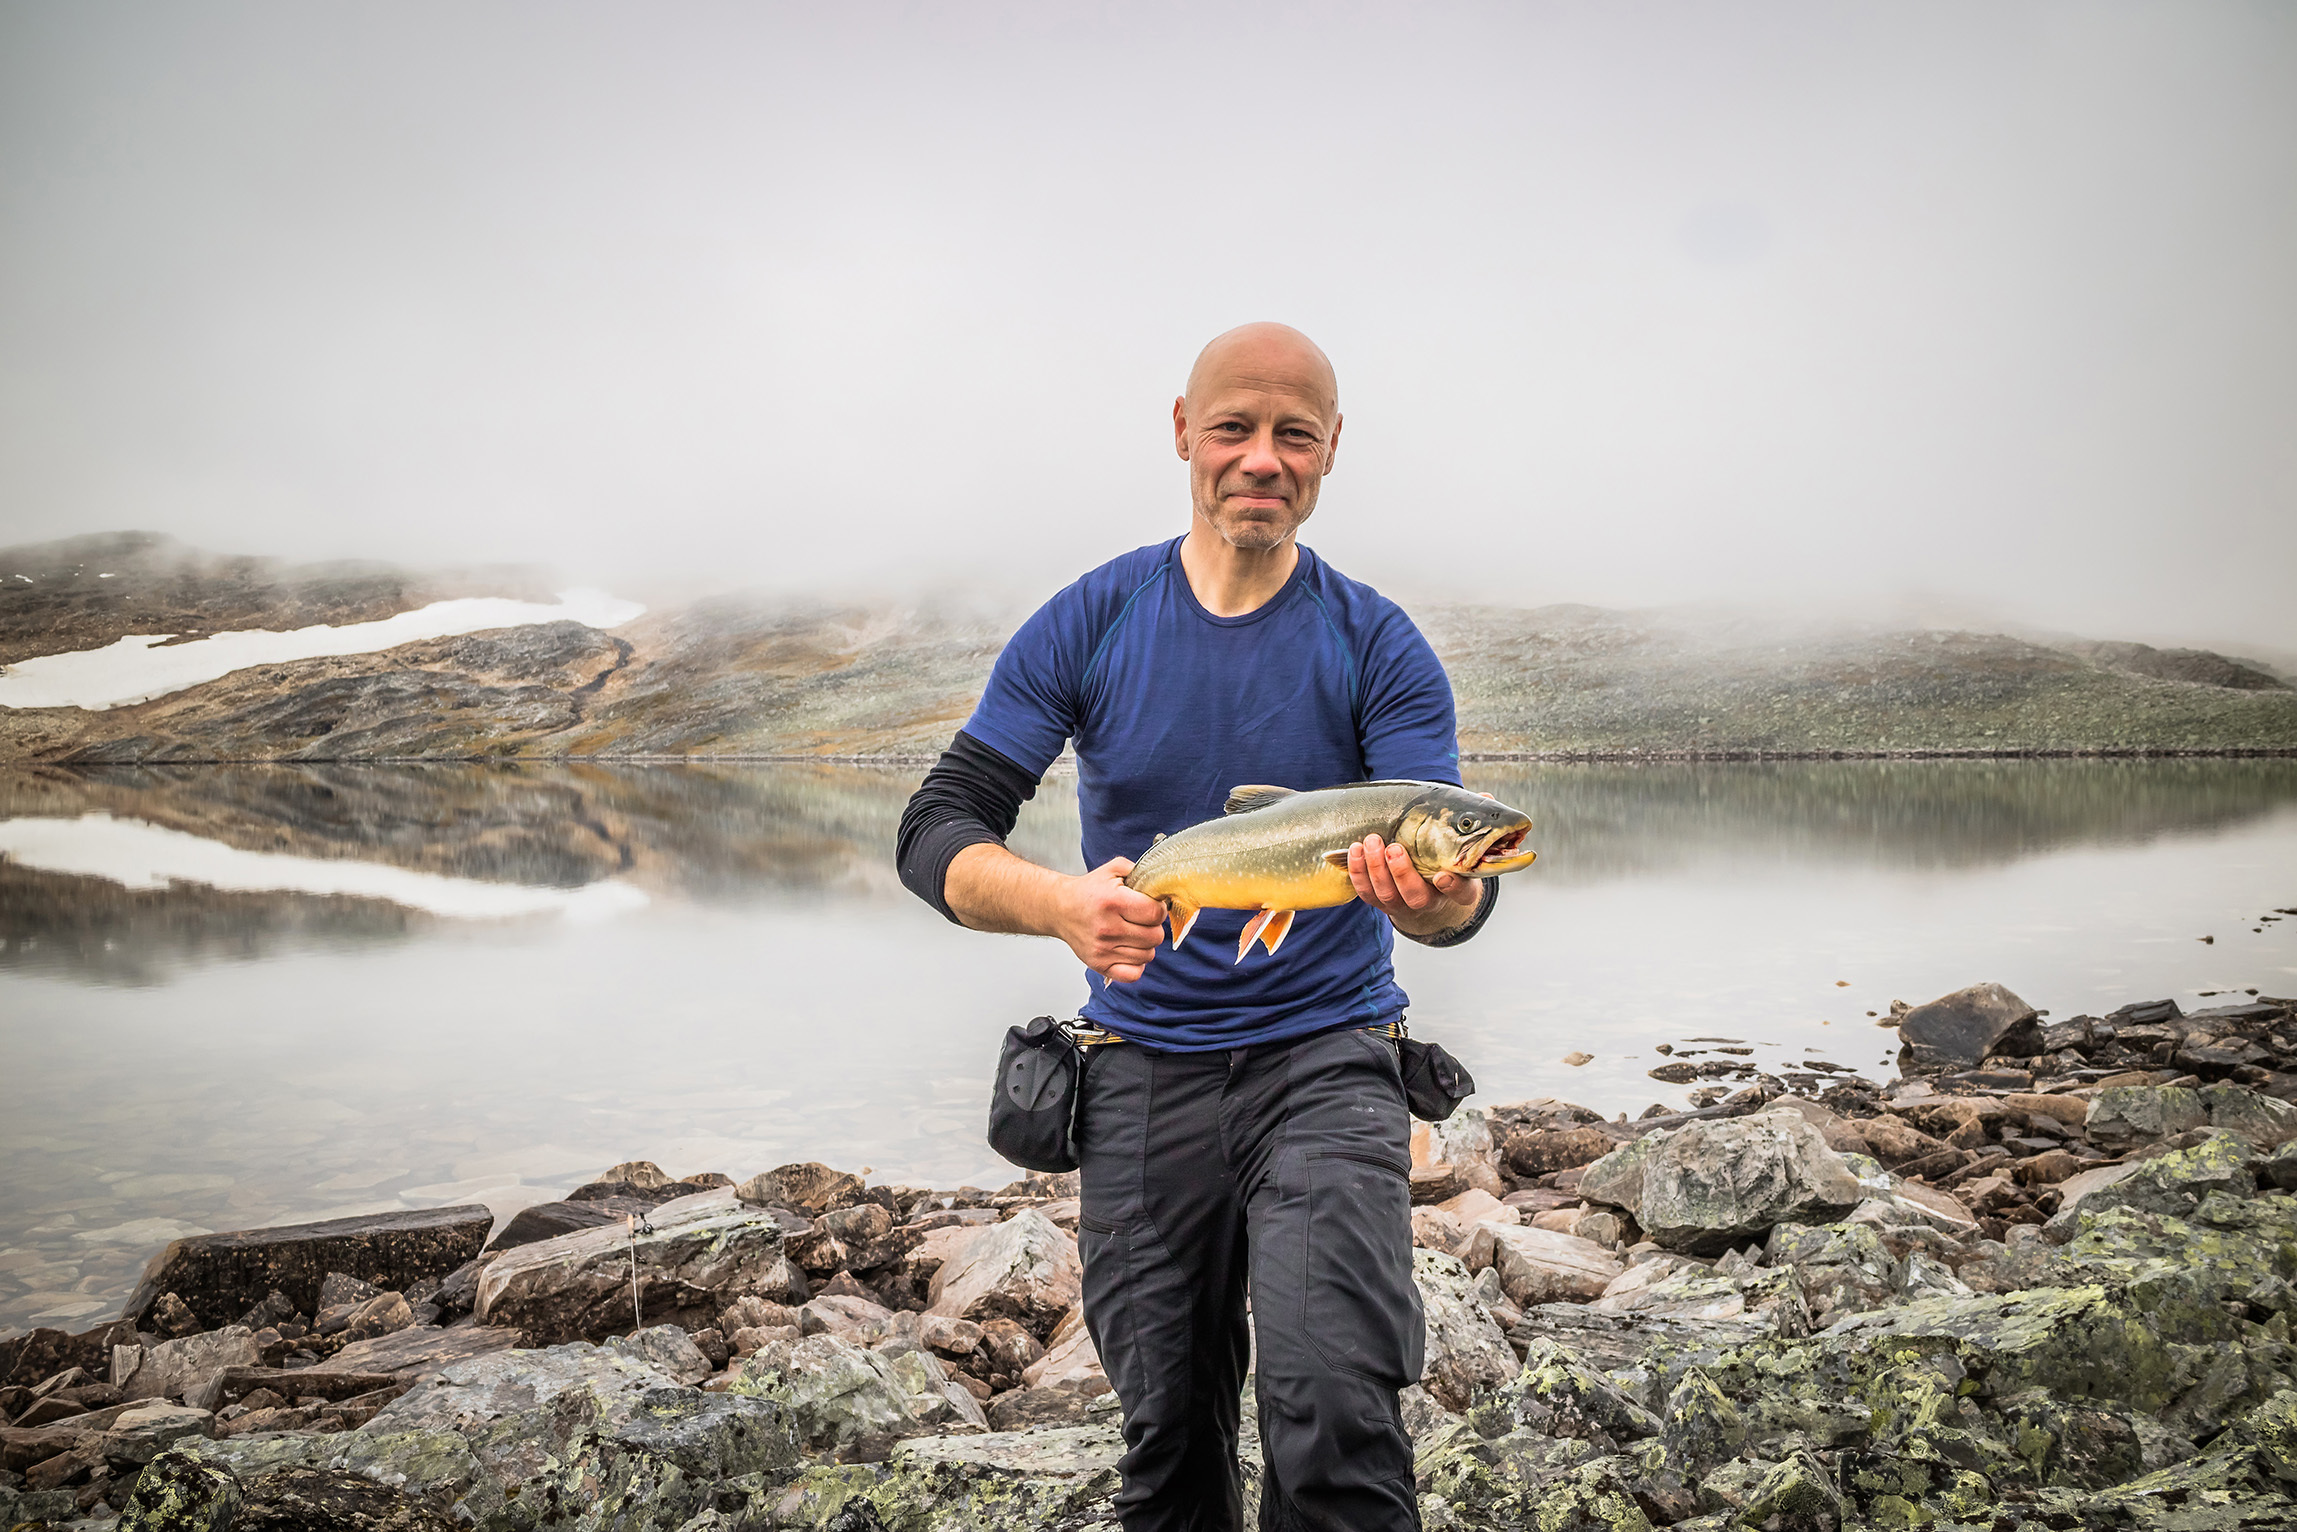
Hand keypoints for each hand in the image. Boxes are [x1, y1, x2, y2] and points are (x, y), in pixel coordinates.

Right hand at [1054, 858, 1170, 982]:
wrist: (1060, 909)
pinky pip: (1133, 974)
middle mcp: (1107, 928)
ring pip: (1147, 955)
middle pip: (1155, 937)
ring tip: (1133, 933)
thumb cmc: (1089, 891)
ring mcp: (1102, 949)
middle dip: (1154, 927)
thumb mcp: (1114, 870)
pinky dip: (1136, 964)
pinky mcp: (1099, 964)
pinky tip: (1129, 950)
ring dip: (1145, 944)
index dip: (1159, 909)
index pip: (1155, 914)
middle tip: (1142, 920)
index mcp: (1112, 902)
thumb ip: (1142, 871)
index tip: (1152, 906)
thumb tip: (1165, 885)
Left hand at [1346, 834, 1480, 936]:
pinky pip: (1366, 892)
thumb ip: (1473, 821)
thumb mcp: (1465, 843)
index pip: (1460, 893)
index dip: (1452, 887)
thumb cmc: (1446, 857)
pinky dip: (1358, 872)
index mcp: (1457, 888)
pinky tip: (1355, 850)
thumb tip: (1486, 797)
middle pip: (1415, 896)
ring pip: (1386, 894)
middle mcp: (1429, 900)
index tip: (1443, 876)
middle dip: (1402, 873)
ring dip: (1375, 869)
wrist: (1427, 888)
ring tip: (1370, 841)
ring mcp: (1402, 902)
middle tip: (1394, 848)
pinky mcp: (1380, 900)